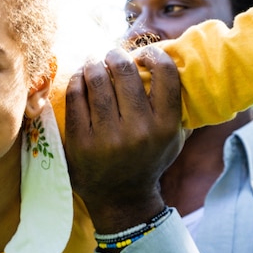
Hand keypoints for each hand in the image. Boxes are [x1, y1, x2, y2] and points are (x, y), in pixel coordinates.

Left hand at [65, 46, 185, 233]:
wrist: (122, 199)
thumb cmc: (149, 160)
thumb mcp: (173, 137)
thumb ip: (176, 105)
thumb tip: (172, 60)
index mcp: (165, 126)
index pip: (166, 75)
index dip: (154, 54)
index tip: (145, 53)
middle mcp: (139, 131)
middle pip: (125, 72)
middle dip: (116, 55)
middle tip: (112, 54)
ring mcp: (108, 137)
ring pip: (97, 81)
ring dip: (94, 64)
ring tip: (94, 62)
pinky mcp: (82, 142)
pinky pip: (76, 98)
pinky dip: (77, 80)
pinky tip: (80, 77)